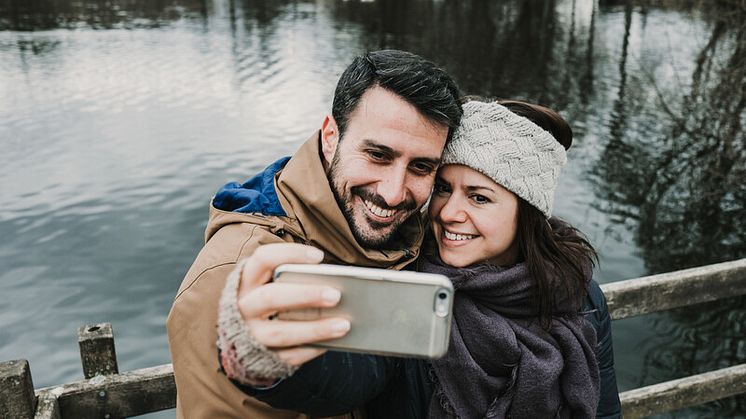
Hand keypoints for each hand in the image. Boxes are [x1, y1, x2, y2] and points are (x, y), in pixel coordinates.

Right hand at [236, 243, 349, 366]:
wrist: (243, 335)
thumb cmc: (269, 299)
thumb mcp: (271, 283)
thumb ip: (295, 279)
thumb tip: (334, 283)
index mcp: (247, 280)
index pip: (263, 259)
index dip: (290, 254)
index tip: (318, 256)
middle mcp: (244, 306)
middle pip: (271, 297)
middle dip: (305, 295)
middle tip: (336, 295)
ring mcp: (249, 334)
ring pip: (280, 333)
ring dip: (314, 329)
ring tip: (344, 325)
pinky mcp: (260, 357)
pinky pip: (288, 355)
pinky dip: (311, 349)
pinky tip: (333, 342)